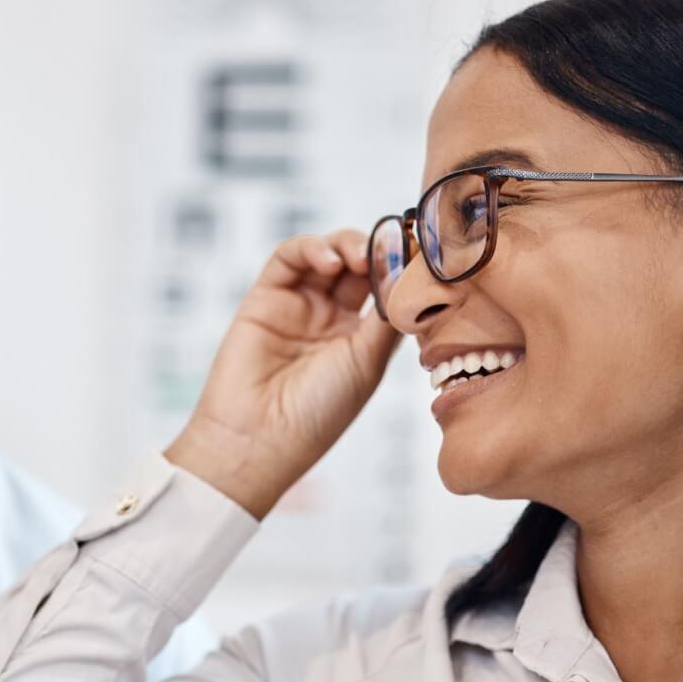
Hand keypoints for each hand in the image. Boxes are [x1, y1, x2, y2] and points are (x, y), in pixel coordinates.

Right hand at [164, 230, 401, 518]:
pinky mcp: (264, 296)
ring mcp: (297, 305)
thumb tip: (413, 275)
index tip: (423, 254)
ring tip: (361, 255)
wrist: (259, 437)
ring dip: (347, 245)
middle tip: (394, 246)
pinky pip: (287, 258)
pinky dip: (311, 249)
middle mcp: (329, 318)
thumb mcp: (367, 364)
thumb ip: (387, 317)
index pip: (384, 289)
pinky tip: (332, 261)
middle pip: (358, 265)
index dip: (400, 269)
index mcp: (358, 339)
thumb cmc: (318, 412)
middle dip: (378, 250)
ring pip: (326, 254)